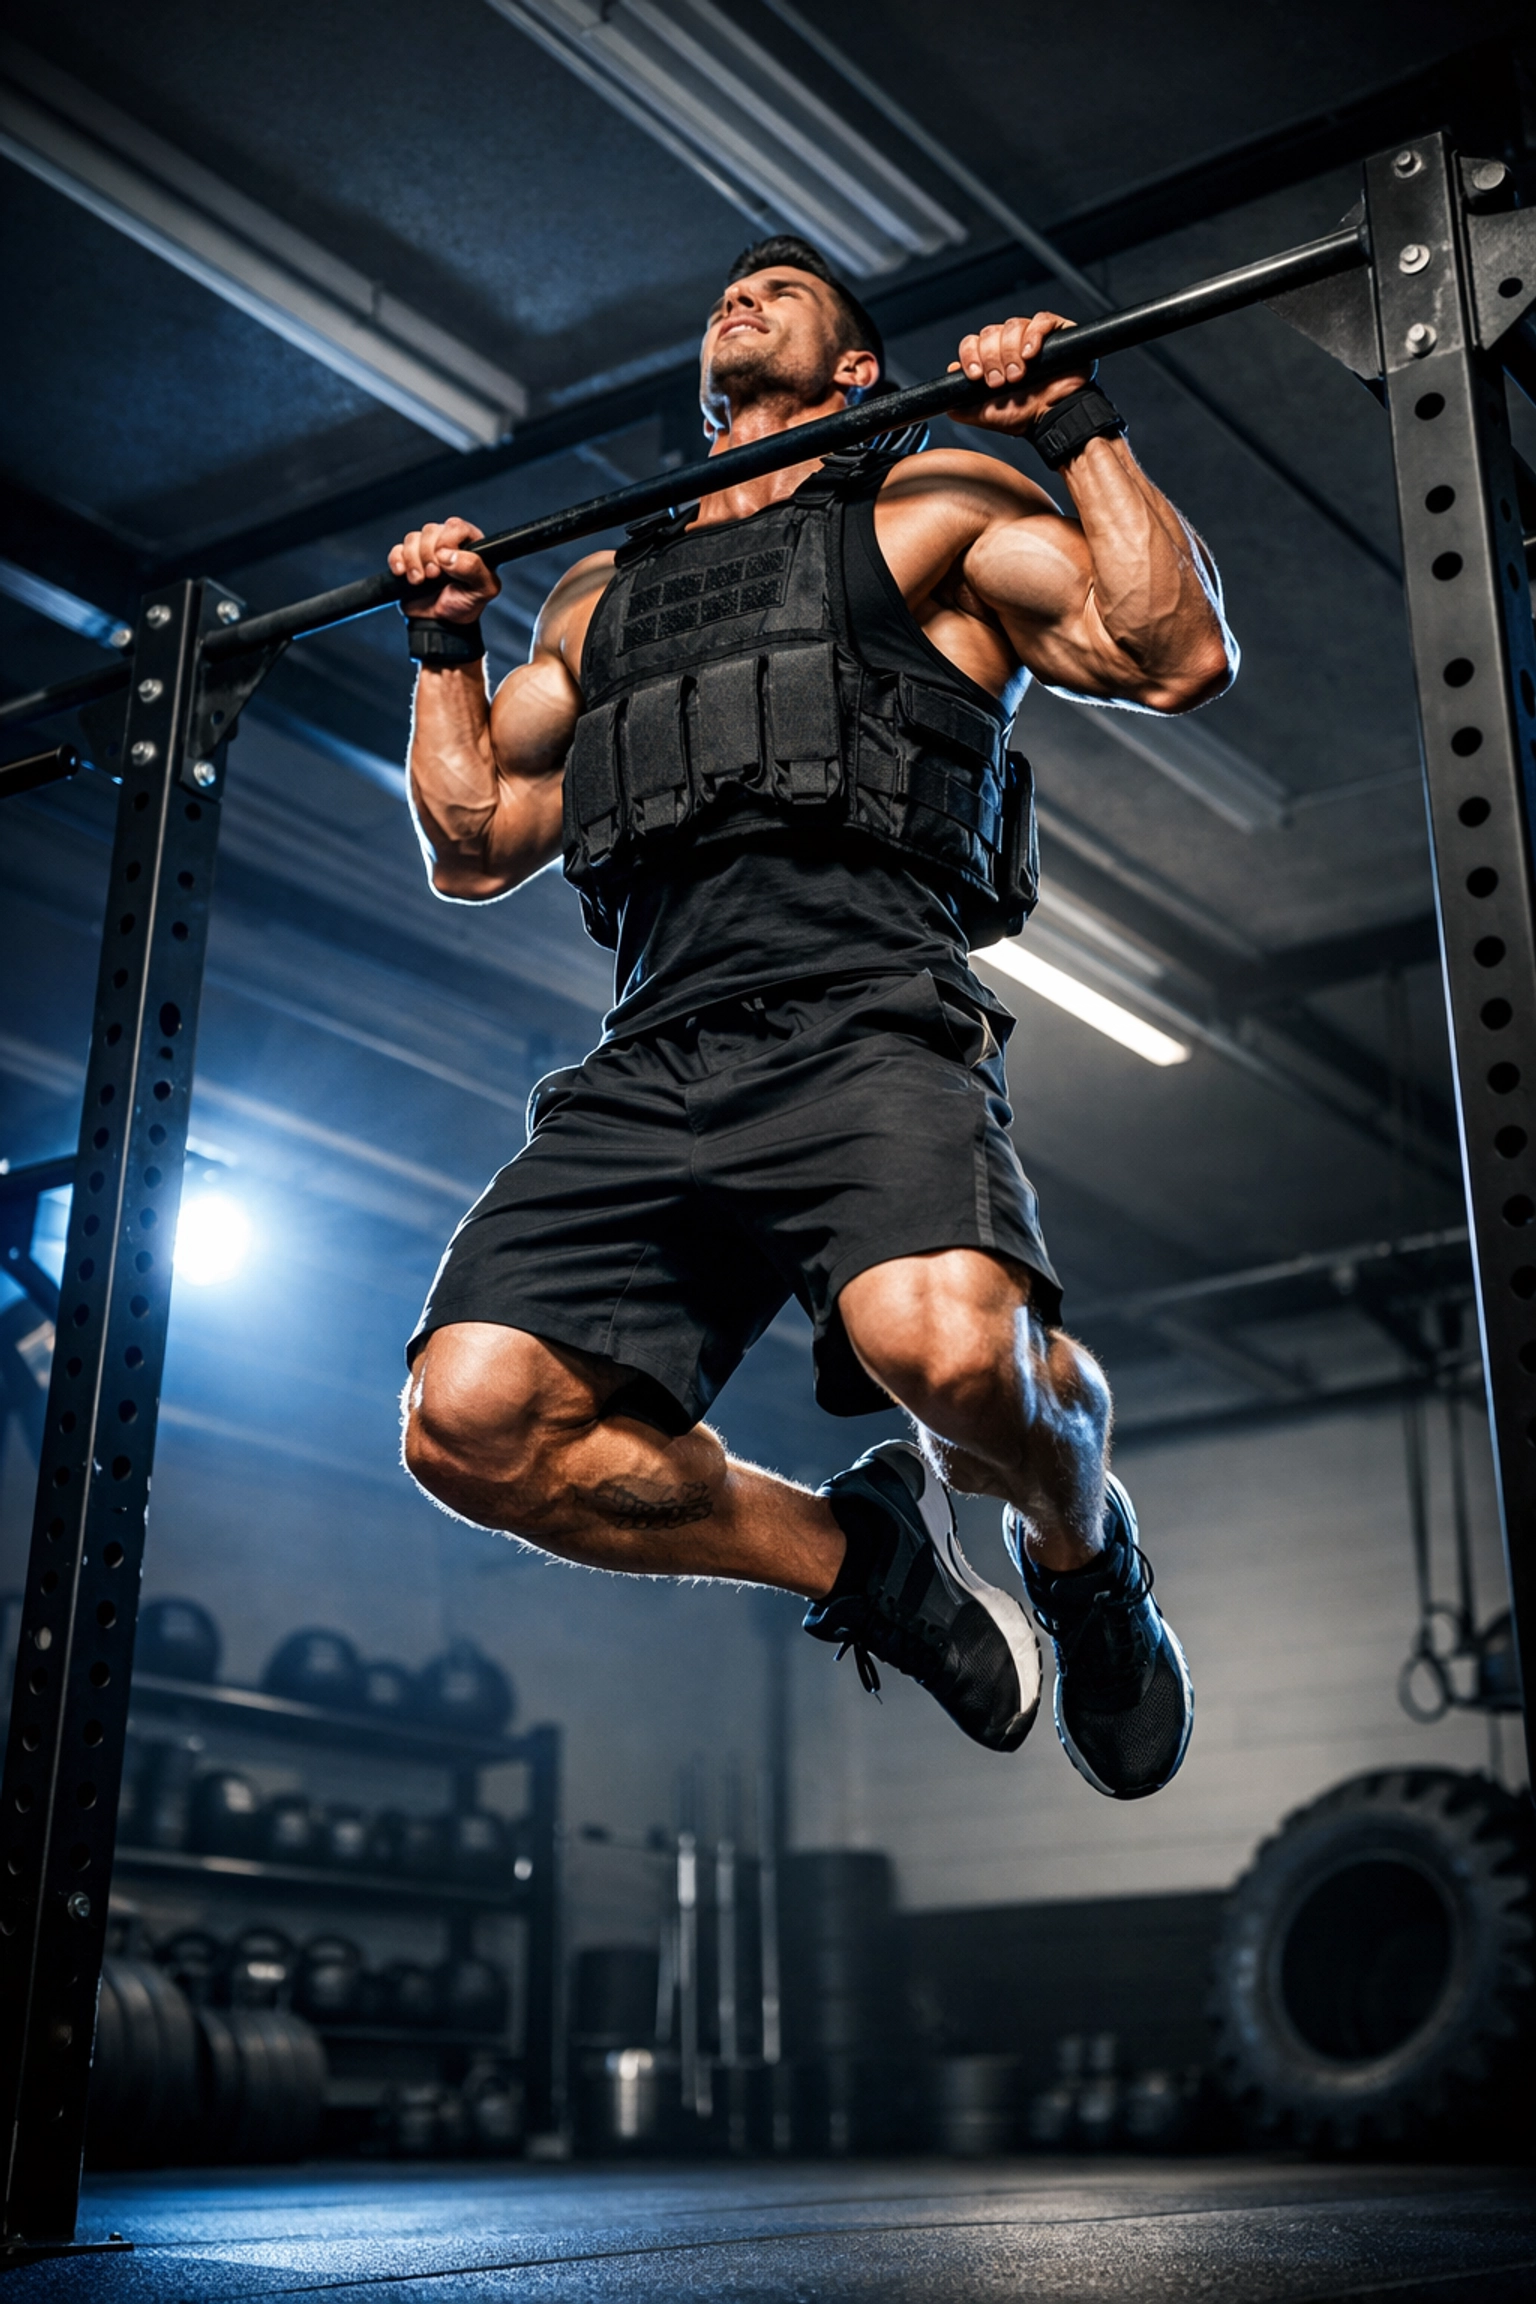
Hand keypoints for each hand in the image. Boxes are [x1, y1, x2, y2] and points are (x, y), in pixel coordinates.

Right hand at [387, 516, 499, 622]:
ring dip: (413, 562)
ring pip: (412, 539)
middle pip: (430, 530)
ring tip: (421, 581)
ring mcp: (426, 550)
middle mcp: (447, 542)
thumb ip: (474, 569)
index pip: (455, 526)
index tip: (445, 561)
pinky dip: (397, 562)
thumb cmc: (466, 604)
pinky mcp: (408, 560)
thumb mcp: (483, 590)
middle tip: (434, 576)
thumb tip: (448, 555)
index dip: (447, 541)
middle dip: (429, 555)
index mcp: (470, 544)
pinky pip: (397, 550)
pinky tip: (404, 575)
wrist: (443, 623)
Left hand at [948, 311, 1094, 436]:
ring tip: (1019, 375)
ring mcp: (1032, 336)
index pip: (973, 343)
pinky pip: (1041, 321)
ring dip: (1011, 352)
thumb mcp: (985, 415)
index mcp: (992, 358)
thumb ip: (962, 405)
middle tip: (1001, 382)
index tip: (976, 376)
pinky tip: (1031, 354)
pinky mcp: (1057, 332)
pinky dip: (1033, 335)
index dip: (971, 355)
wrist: (1053, 419)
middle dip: (992, 359)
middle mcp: (1010, 344)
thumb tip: (948, 384)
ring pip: (1013, 326)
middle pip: (991, 332)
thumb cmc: (1024, 416)